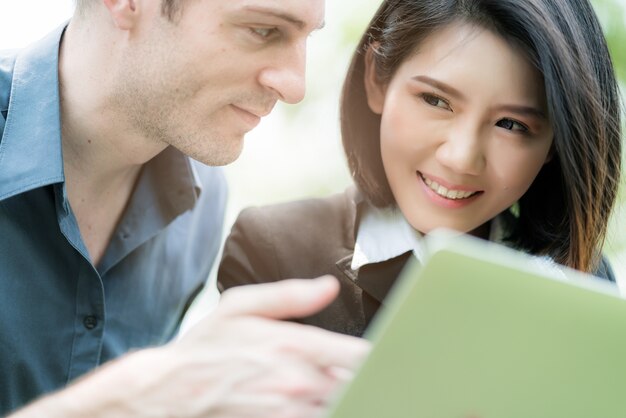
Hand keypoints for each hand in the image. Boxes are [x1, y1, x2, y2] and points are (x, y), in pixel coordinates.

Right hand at [11, 276, 369, 417]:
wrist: (168, 391)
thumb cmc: (206, 347)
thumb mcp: (241, 306)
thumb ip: (290, 295)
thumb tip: (330, 286)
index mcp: (294, 345)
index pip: (360, 353)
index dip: (390, 354)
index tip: (403, 353)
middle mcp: (298, 382)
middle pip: (360, 384)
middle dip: (380, 379)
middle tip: (396, 375)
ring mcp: (291, 411)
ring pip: (345, 406)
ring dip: (358, 397)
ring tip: (376, 390)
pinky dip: (333, 409)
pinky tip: (337, 400)